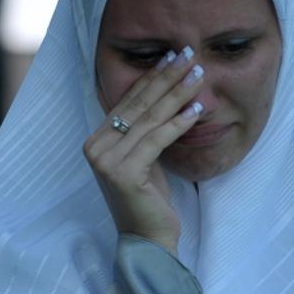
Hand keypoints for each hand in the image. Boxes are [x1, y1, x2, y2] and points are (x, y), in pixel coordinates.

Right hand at [84, 49, 205, 253]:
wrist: (147, 239)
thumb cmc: (148, 198)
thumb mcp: (144, 157)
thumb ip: (143, 129)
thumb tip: (163, 90)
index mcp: (96, 140)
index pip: (128, 102)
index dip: (151, 77)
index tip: (173, 55)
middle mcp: (95, 148)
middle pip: (138, 106)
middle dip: (166, 78)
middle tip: (190, 54)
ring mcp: (105, 161)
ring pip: (149, 119)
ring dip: (177, 94)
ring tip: (199, 76)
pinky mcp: (122, 173)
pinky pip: (157, 140)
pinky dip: (179, 123)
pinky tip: (197, 109)